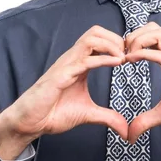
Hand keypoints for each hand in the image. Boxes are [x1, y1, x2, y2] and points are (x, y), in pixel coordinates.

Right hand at [0, 25, 127, 159]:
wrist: (30, 122)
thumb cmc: (52, 113)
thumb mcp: (87, 114)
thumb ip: (107, 117)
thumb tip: (125, 129)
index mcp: (78, 63)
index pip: (98, 39)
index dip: (116, 43)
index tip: (130, 56)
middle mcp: (72, 59)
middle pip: (95, 32)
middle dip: (115, 38)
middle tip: (128, 54)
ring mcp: (66, 65)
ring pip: (90, 39)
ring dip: (110, 45)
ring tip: (123, 57)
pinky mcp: (60, 75)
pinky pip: (84, 60)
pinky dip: (103, 59)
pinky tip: (117, 63)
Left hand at [124, 22, 160, 144]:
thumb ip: (146, 120)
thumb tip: (129, 134)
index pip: (150, 36)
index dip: (132, 41)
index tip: (120, 58)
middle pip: (152, 27)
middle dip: (132, 36)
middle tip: (121, 55)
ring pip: (157, 33)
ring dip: (137, 41)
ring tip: (127, 57)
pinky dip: (144, 53)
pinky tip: (131, 61)